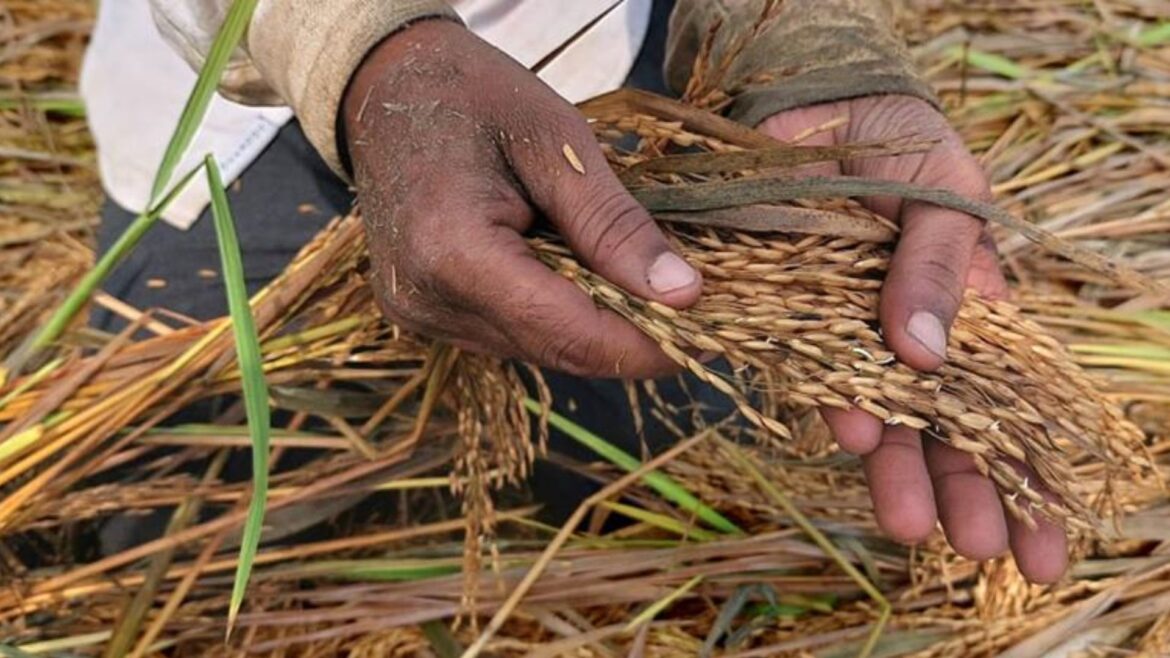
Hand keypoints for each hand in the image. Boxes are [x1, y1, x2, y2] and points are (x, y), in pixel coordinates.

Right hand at [343, 20, 700, 377]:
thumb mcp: (555, 142)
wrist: (386, 86)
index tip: (711, 336)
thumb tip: (683, 293)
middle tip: (697, 314)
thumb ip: (614, 225)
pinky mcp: (424, 312)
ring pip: (537, 349)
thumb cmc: (472, 95)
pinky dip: (559, 316)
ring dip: (598, 330)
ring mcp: (420, 313)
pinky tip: (589, 281)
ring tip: (652, 293)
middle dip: (633, 342)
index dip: (646, 345)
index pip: (568, 331)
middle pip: (555, 350)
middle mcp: (427, 299)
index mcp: (453, 251)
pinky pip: (510, 333)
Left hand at [759, 96, 1066, 582]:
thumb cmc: (903, 146)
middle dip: (965, 490)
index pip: (1007, 402)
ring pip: (885, 415)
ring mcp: (856, 335)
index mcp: (972, 309)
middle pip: (948, 427)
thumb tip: (928, 356)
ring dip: (899, 468)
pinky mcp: (796, 322)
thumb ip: (939, 268)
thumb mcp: (944, 195)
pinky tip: (854, 432)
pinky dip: (834, 399)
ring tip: (907, 524)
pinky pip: (816, 371)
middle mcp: (916, 335)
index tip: (1041, 543)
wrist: (819, 113)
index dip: (1026, 471)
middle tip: (979, 550)